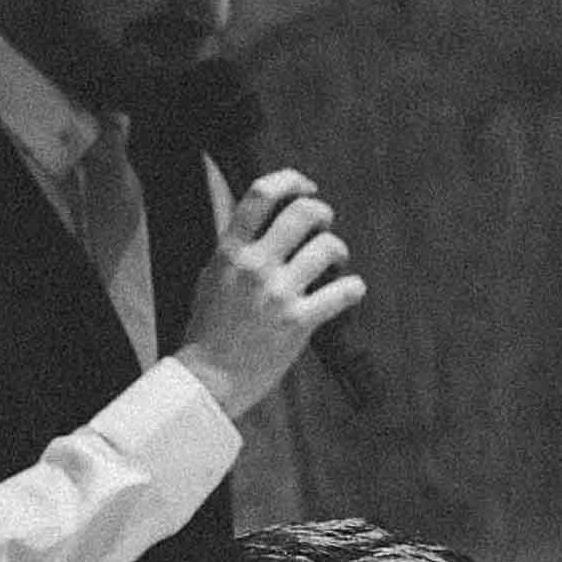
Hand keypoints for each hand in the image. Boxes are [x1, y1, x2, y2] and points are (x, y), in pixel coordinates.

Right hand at [175, 168, 366, 419]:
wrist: (208, 379)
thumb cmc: (209, 330)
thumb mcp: (211, 276)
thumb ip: (236, 248)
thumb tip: (263, 221)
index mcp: (229, 251)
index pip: (261, 194)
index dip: (291, 181)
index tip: (305, 187)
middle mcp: (254, 266)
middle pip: (303, 213)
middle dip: (322, 213)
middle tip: (323, 227)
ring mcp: (278, 293)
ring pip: (328, 247)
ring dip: (339, 251)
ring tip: (335, 263)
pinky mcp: (299, 322)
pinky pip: (344, 290)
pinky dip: (353, 288)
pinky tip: (348, 292)